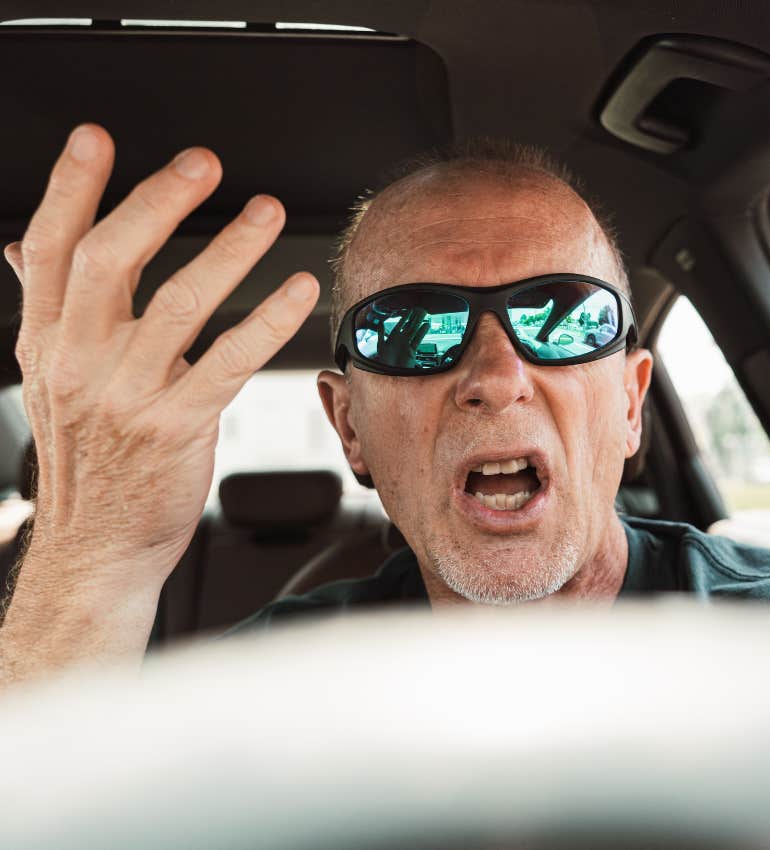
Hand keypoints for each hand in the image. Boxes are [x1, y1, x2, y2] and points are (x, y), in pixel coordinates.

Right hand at [3, 124, 318, 589]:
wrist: (96, 548)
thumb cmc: (89, 464)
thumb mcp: (52, 383)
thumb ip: (50, 311)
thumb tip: (23, 248)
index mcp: (49, 344)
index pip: (51, 250)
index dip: (72, 190)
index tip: (96, 140)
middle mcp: (81, 362)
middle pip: (112, 260)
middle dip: (157, 202)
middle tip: (203, 164)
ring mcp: (128, 395)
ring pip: (179, 303)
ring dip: (228, 250)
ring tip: (266, 213)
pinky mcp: (177, 427)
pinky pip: (228, 361)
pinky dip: (267, 321)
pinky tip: (297, 292)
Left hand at [377, 308, 428, 367]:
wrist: (391, 374)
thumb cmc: (384, 362)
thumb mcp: (380, 346)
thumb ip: (381, 334)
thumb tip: (381, 323)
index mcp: (392, 338)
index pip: (400, 324)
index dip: (405, 317)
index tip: (410, 311)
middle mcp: (400, 340)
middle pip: (409, 326)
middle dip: (414, 318)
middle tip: (420, 310)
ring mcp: (407, 345)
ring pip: (414, 331)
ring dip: (419, 323)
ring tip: (425, 316)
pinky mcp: (412, 351)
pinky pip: (418, 340)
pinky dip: (422, 332)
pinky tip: (426, 326)